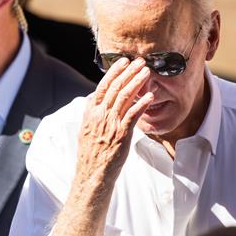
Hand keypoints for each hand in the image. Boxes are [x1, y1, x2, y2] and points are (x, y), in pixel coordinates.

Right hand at [76, 57, 153, 188]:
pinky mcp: (121, 134)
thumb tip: (93, 99)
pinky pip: (133, 115)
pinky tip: (150, 96)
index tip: (123, 62)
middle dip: (129, 72)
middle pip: (116, 87)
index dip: (114, 72)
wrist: (92, 173)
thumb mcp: (85, 129)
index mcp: (90, 112)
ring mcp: (111, 124)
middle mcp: (100, 115)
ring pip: (125, 97)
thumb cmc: (91, 153)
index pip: (103, 86)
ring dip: (137, 82)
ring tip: (147, 72)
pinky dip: (142, 104)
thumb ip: (91, 113)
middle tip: (139, 61)